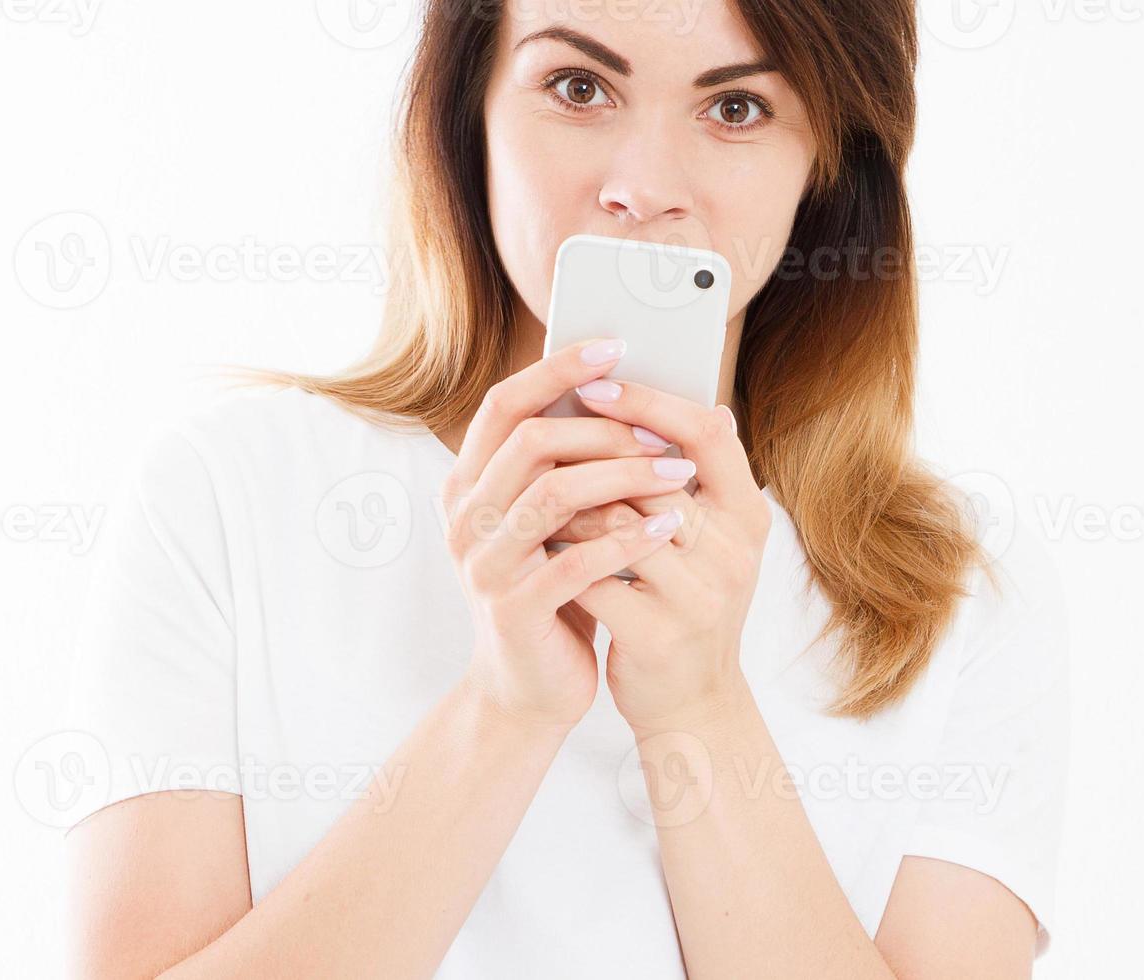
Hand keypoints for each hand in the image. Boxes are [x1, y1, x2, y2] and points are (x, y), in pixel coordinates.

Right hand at [440, 338, 691, 731]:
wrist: (529, 687)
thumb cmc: (554, 590)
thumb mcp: (559, 520)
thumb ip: (574, 462)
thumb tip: (645, 392)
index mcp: (468, 483)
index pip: (504, 404)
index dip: (556, 369)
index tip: (615, 345)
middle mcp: (465, 517)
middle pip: (529, 441)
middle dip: (604, 427)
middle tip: (665, 429)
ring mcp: (484, 564)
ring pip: (552, 494)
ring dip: (623, 475)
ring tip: (678, 472)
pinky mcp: (513, 609)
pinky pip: (574, 562)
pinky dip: (626, 540)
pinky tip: (668, 527)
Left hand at [543, 379, 771, 731]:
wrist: (692, 704)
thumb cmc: (688, 607)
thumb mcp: (710, 542)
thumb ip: (697, 482)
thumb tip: (701, 406)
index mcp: (748, 517)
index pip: (706, 433)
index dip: (648, 402)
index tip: (595, 383)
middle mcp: (731, 553)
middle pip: (649, 472)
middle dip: (586, 454)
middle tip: (540, 441)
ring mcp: (696, 596)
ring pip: (612, 522)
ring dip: (565, 506)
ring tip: (535, 496)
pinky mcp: (654, 634)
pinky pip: (590, 576)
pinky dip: (558, 556)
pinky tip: (537, 547)